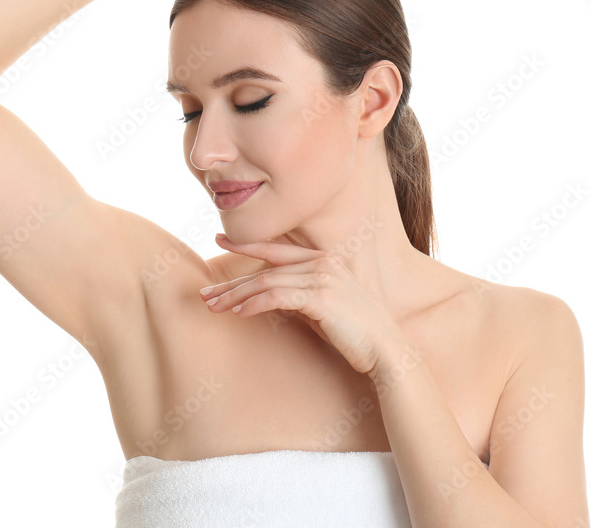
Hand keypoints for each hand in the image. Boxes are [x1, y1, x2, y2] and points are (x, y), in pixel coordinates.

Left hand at [199, 234, 402, 374]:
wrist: (386, 350)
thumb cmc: (355, 333)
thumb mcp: (321, 308)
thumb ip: (298, 297)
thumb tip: (268, 298)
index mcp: (324, 259)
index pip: (276, 248)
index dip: (246, 244)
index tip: (219, 240)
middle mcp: (322, 263)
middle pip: (265, 268)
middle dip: (232, 280)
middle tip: (205, 292)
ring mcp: (322, 278)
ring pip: (266, 282)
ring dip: (236, 296)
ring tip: (214, 307)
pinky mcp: (320, 297)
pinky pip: (277, 297)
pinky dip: (254, 304)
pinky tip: (238, 313)